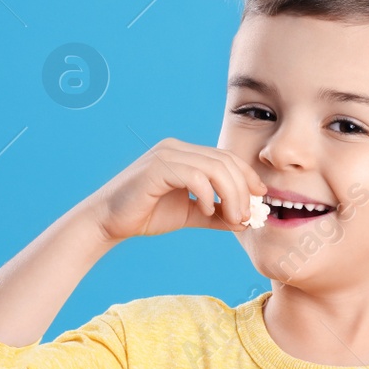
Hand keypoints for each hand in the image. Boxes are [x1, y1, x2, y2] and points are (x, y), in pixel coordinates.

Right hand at [83, 137, 266, 242]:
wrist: (109, 221)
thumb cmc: (146, 214)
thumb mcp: (190, 214)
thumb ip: (216, 214)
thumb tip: (244, 221)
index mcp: (185, 154)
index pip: (226, 158)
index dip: (247, 177)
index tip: (259, 198)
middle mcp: (176, 148)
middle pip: (225, 161)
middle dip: (242, 190)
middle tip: (246, 216)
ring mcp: (166, 154)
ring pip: (215, 168)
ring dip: (230, 195)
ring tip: (231, 217)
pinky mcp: (156, 168)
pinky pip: (194, 176)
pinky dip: (207, 194)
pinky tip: (205, 210)